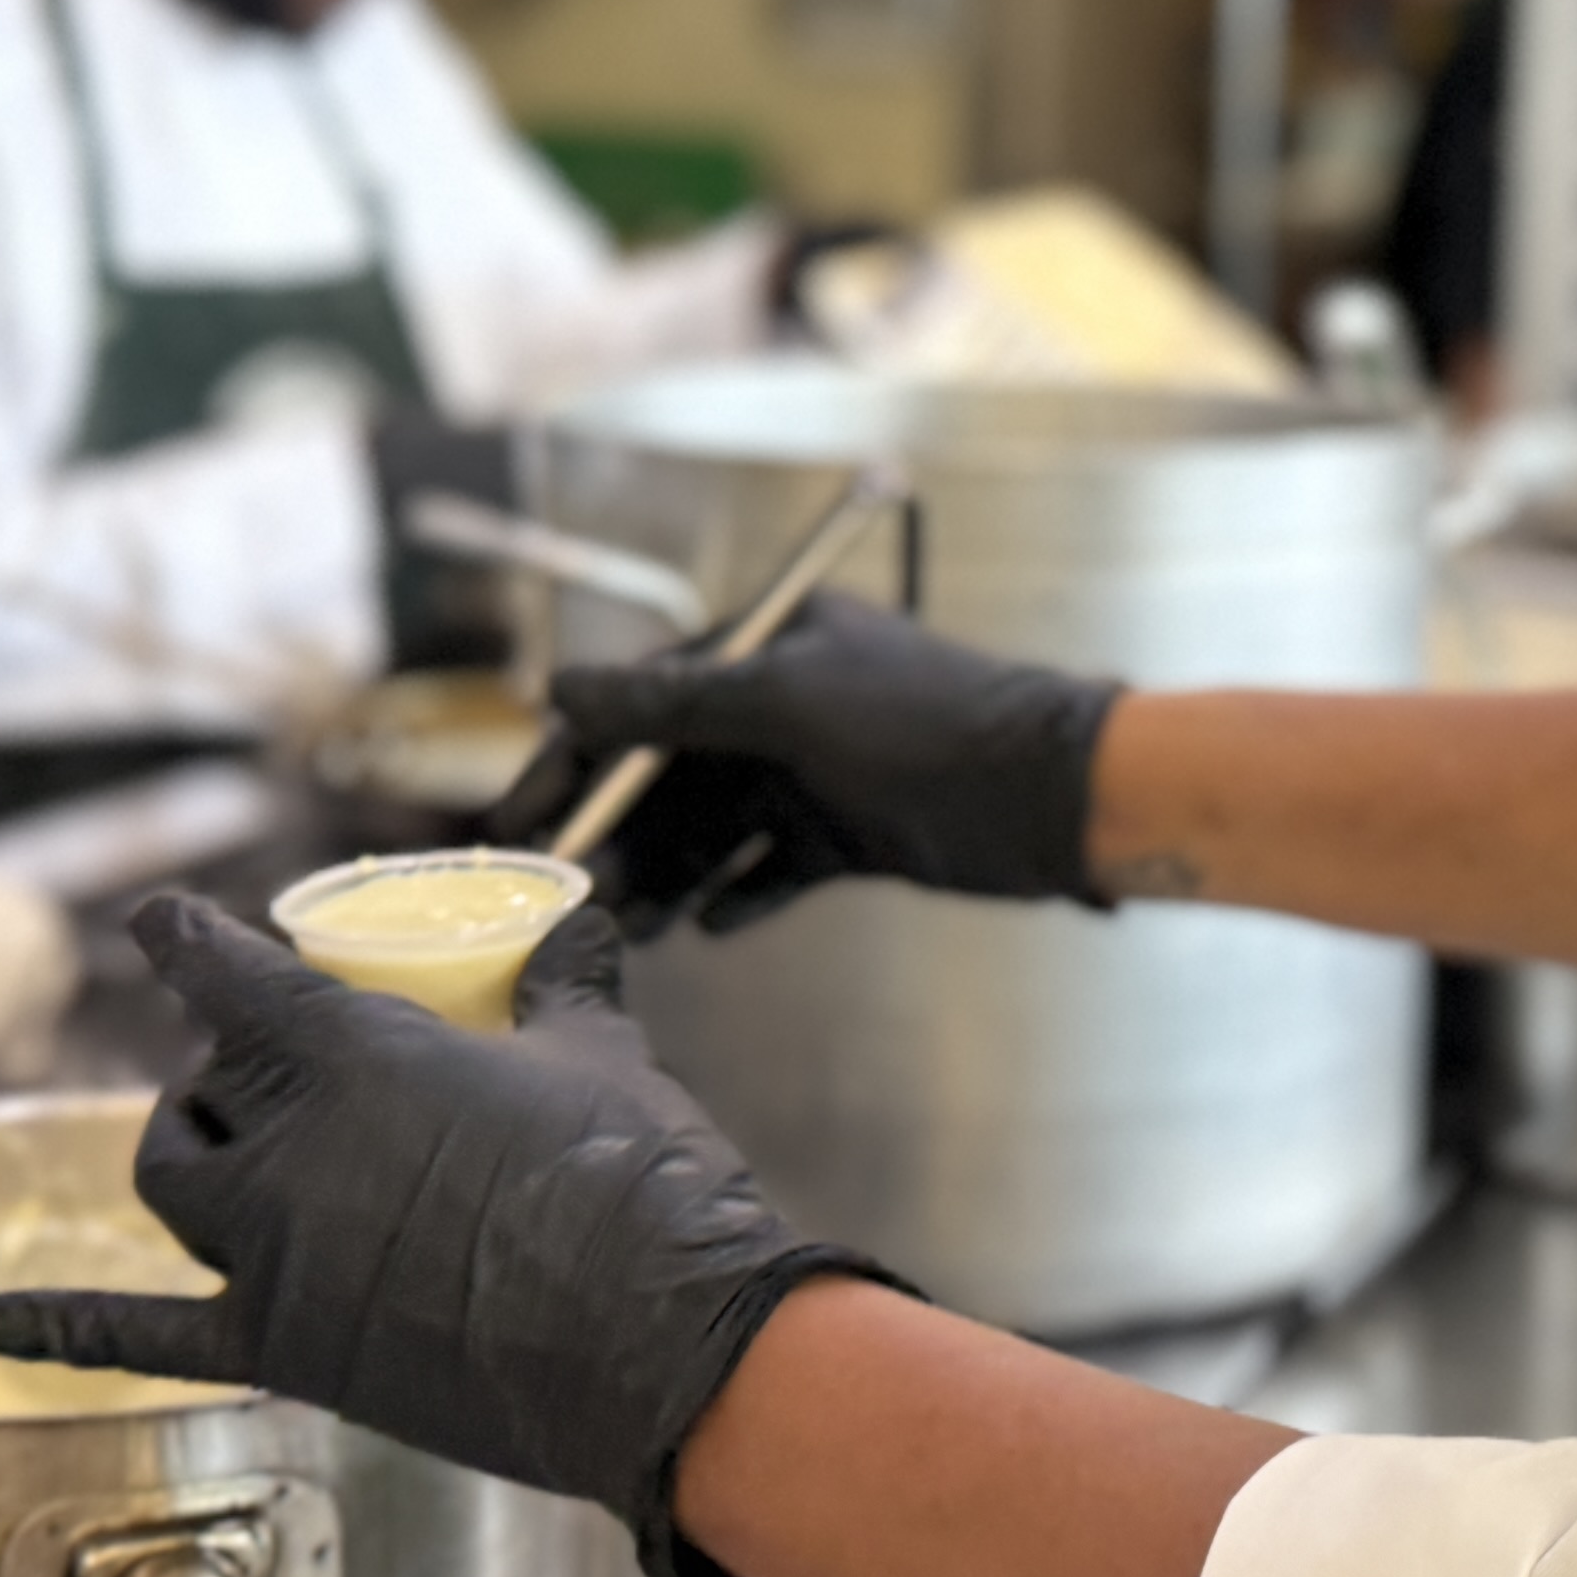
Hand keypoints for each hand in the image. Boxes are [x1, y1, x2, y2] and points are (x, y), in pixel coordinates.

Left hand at [0, 890, 899, 1576]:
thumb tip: (580, 922)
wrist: (659, 1343)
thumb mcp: (603, 1057)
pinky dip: (49, 1324)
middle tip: (276, 1072)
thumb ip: (569, 985)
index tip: (159, 918)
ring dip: (183, 1153)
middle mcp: (288, 1146)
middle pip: (205, 1089)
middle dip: (224, 1069)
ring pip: (172, 1184)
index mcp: (354, 1053)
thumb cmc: (639, 1185)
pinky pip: (135, 1335)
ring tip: (218, 1145)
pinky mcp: (284, 1346)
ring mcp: (274, 1253)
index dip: (185, 939)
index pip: (232, 974)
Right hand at [488, 595, 1121, 937]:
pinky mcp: (849, 836)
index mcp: (763, 649)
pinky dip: (737, 896)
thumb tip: (560, 690)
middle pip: (667, 776)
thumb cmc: (926, 726)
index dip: (574, 762)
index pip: (638, 702)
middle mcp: (781, 708)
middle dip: (616, 834)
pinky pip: (770, 870)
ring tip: (630, 923)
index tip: (522, 824)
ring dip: (666, 873)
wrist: (1053, 793)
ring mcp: (815, 773)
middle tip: (570, 896)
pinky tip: (708, 927)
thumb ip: (671, 701)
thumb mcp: (786, 702)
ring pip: (712, 831)